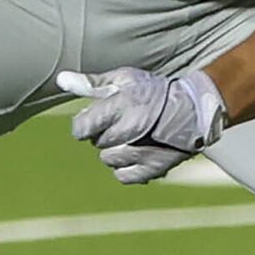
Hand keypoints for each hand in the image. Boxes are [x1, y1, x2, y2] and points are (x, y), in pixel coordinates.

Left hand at [57, 66, 228, 184]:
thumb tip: (60, 80)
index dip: (87, 124)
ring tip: (133, 137)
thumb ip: (90, 84)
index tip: (98, 117)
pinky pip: (122, 175)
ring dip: (116, 150)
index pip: (81, 129)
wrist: (193, 110)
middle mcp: (127, 131)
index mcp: (118, 107)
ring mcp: (139, 152)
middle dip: (105, 133)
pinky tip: (138, 153)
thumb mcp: (124, 79)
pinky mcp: (151, 168)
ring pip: (108, 159)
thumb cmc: (154, 92)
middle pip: (96, 142)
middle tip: (125, 122)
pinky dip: (127, 167)